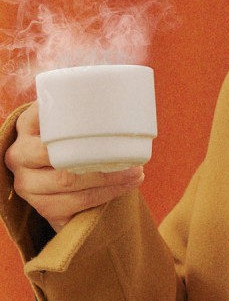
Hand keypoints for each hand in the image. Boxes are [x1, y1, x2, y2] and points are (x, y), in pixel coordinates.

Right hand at [5, 102, 144, 232]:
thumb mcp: (70, 127)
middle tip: (133, 156)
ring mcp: (28, 185)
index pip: (37, 115)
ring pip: (68, 182)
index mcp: (26, 128)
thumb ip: (84, 112)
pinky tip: (126, 186)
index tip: (92, 107)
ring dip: (108, 178)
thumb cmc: (74, 144)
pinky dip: (106, 194)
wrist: (62, 188)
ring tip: (137, 172)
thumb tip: (128, 93)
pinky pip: (76, 203)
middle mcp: (20, 156)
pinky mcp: (42, 207)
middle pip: (55, 155)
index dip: (57, 112)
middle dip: (98, 157)